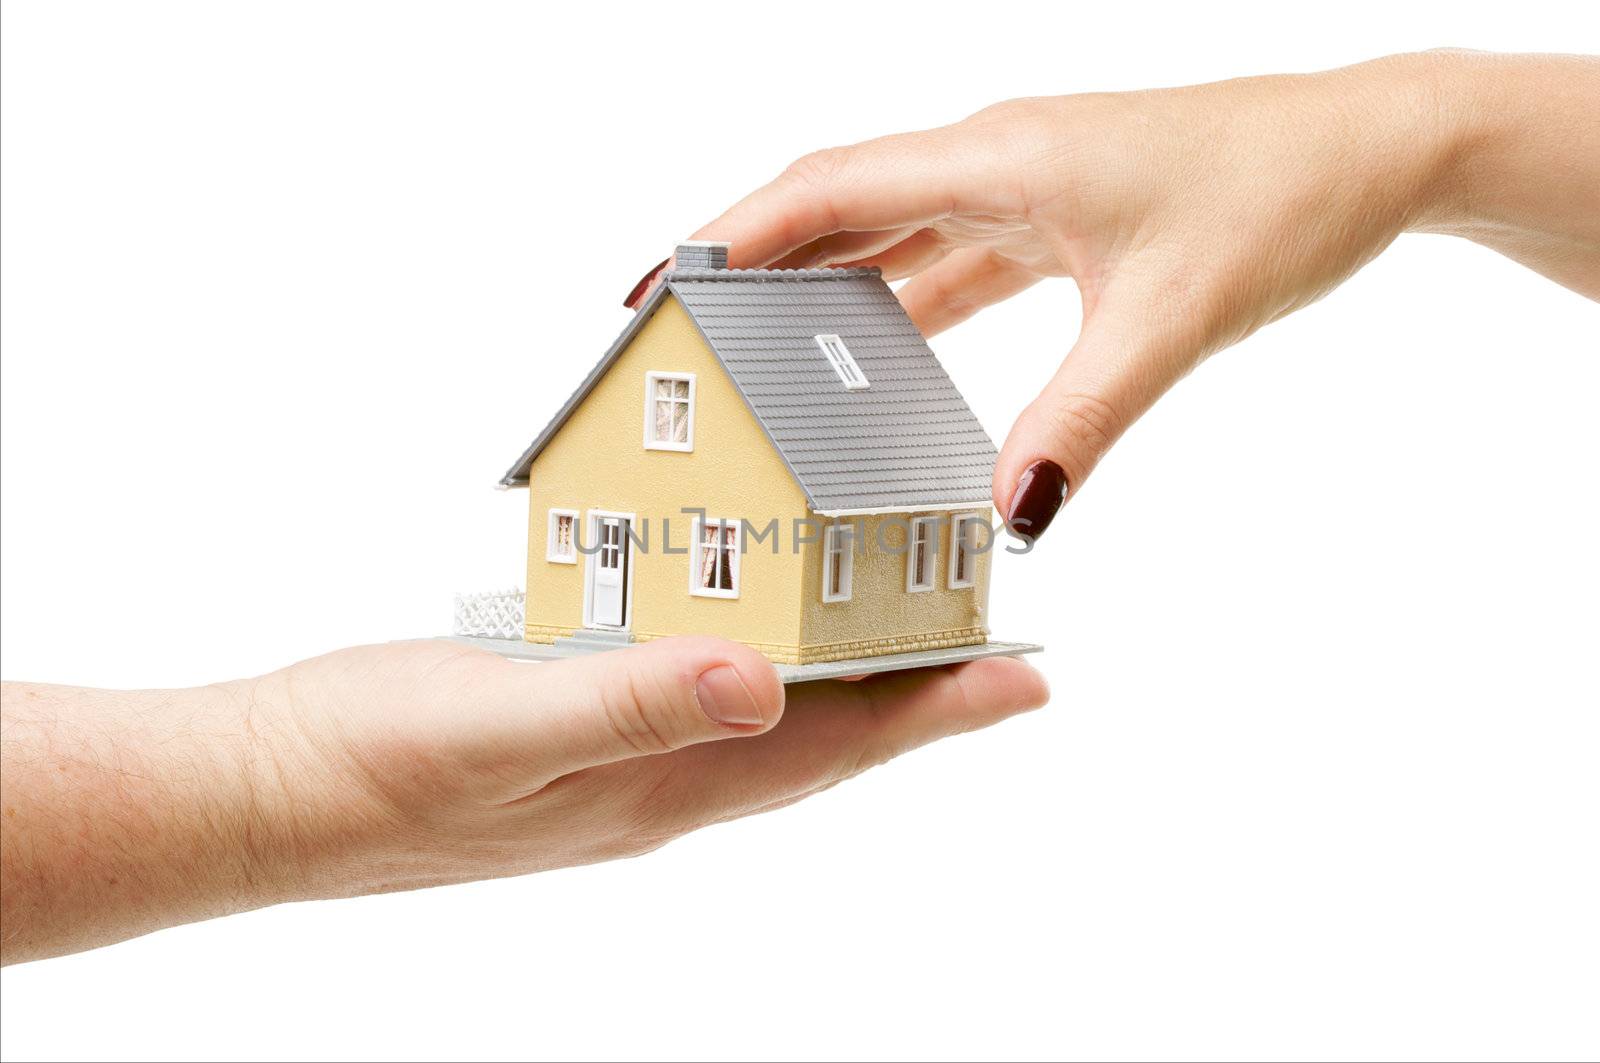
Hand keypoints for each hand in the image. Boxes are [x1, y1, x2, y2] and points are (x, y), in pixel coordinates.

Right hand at [0, 638, 1046, 962]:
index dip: (936, 711)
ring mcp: (616, 760)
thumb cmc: (372, 766)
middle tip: (987, 648)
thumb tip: (764, 682)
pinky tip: (740, 627)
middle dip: (914, 697)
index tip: (1027, 676)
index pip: (835, 746)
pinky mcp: (571, 726)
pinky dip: (745, 659)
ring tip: (897, 633)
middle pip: (824, 739)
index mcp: (663, 783)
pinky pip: (692, 692)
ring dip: (840, 681)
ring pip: (766, 718)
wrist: (266, 795)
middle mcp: (660, 781)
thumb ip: (632, 700)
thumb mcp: (501, 723)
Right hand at [675, 51, 1598, 541]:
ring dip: (819, 283)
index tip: (658, 287)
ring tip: (750, 351)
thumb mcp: (1172, 321)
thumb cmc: (1281, 199)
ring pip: (888, 229)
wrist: (1371, 152)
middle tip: (678, 333)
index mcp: (1000, 158)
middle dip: (750, 264)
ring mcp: (1022, 182)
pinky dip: (898, 300)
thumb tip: (1009, 517)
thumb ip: (1081, 421)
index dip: (730, 237)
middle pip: (835, 205)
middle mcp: (995, 158)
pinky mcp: (1053, 212)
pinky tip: (875, 353)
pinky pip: (947, 254)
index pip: (826, 191)